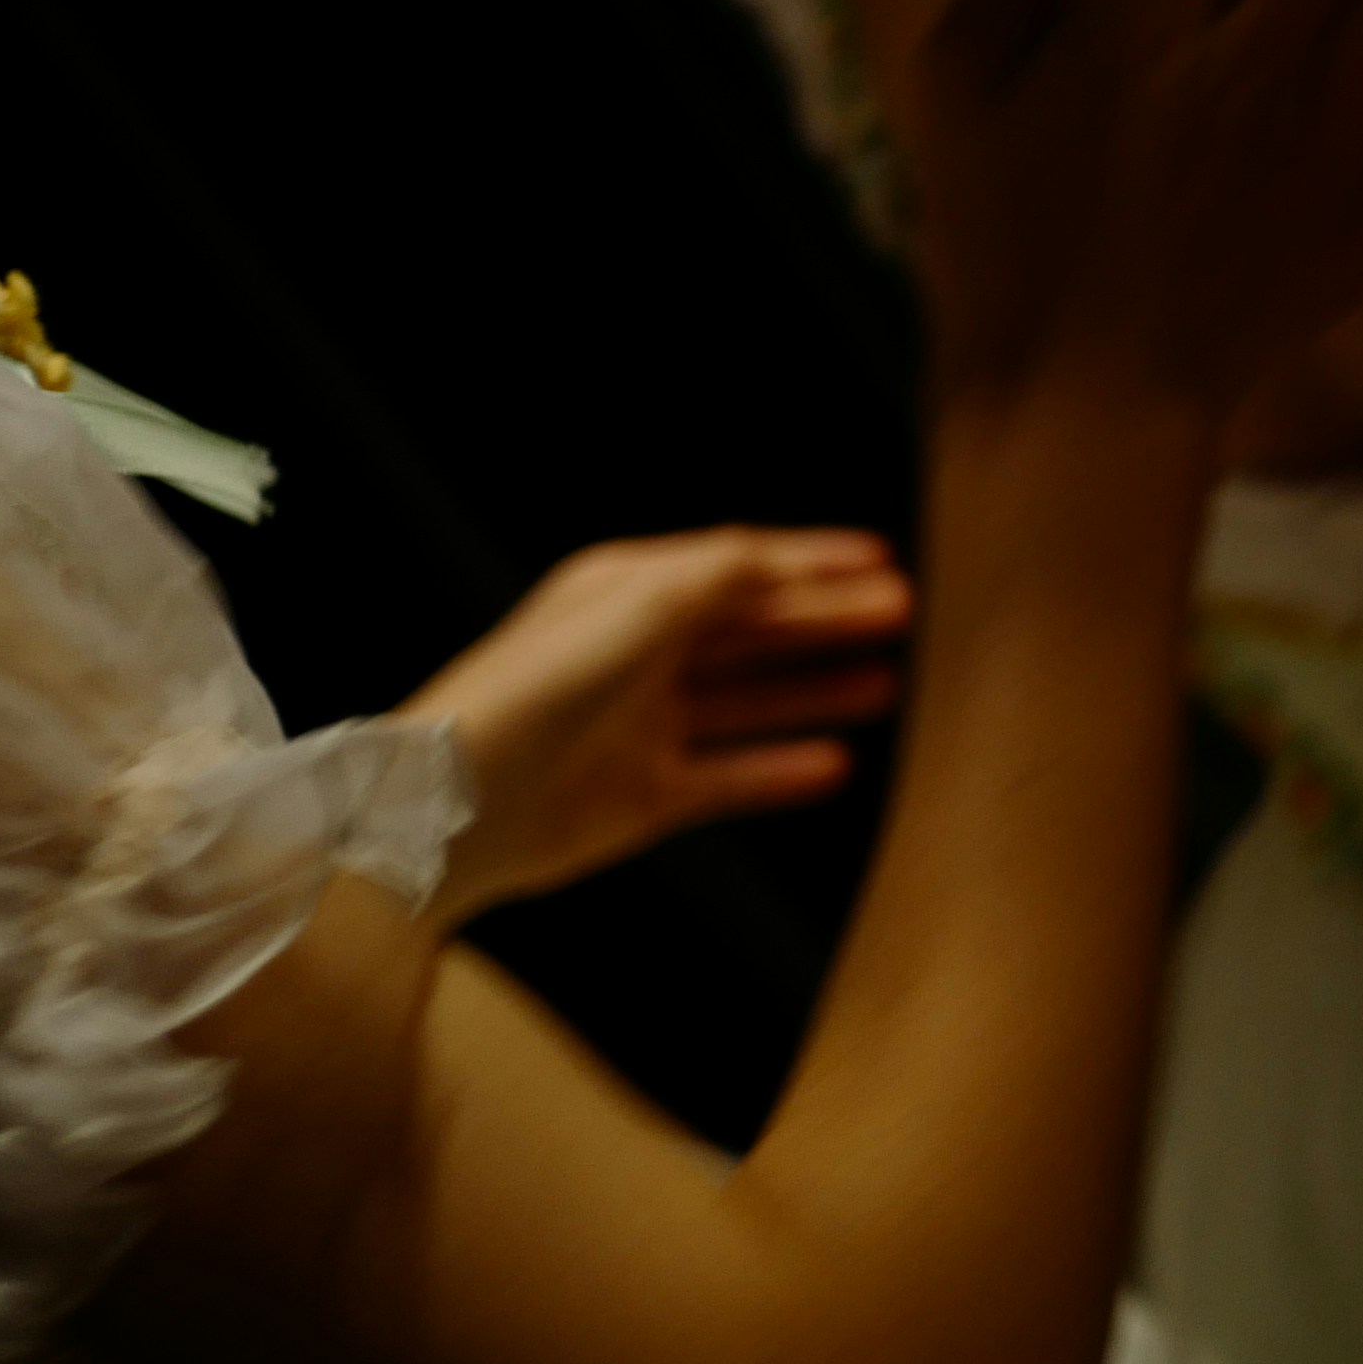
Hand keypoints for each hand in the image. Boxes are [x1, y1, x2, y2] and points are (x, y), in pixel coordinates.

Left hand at [406, 528, 915, 926]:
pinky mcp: (646, 794)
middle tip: (902, 614)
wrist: (460, 803)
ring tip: (886, 683)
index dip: (810, 561)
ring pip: (750, 700)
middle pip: (752, 630)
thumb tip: (783, 561)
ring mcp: (643, 726)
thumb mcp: (642, 604)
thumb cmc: (539, 688)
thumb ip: (724, 576)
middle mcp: (637, 654)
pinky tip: (836, 764)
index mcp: (627, 593)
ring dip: (815, 689)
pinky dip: (782, 770)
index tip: (880, 559)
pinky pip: (731, 776)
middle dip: (826, 620)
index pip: (736, 567)